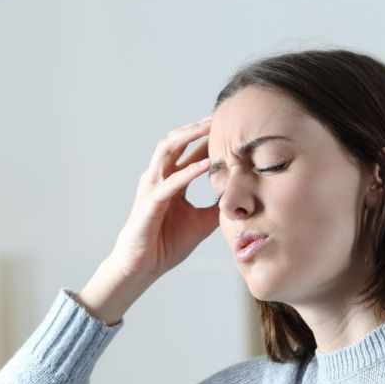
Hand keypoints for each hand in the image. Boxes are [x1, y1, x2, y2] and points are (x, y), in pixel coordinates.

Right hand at [107, 115, 219, 278]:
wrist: (143, 267)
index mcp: (171, 182)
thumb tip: (241, 200)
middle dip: (196, 128)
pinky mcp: (149, 203)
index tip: (229, 127)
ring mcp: (152, 188)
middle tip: (219, 116)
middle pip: (175, 142)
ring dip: (188, 137)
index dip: (207, 139)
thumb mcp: (201, 223)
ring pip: (166, 151)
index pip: (188, 152)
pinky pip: (170, 182)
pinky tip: (206, 164)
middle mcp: (159, 179)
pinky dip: (188, 172)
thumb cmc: (166, 244)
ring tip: (208, 127)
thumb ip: (217, 208)